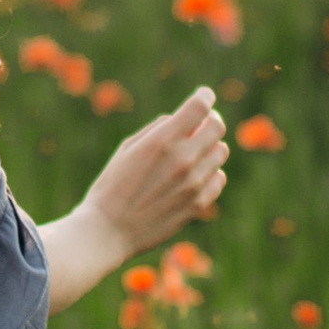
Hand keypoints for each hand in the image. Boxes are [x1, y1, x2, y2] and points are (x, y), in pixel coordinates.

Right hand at [36, 89, 229, 312]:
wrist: (107, 232)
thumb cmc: (111, 186)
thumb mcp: (128, 149)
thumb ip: (158, 130)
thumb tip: (181, 120)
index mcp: (162, 140)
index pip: (200, 107)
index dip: (204, 97)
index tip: (203, 96)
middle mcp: (183, 159)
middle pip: (217, 127)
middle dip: (210, 121)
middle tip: (200, 125)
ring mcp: (193, 184)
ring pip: (221, 152)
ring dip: (209, 148)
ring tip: (191, 155)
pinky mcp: (198, 205)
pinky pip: (219, 178)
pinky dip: (210, 173)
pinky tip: (193, 176)